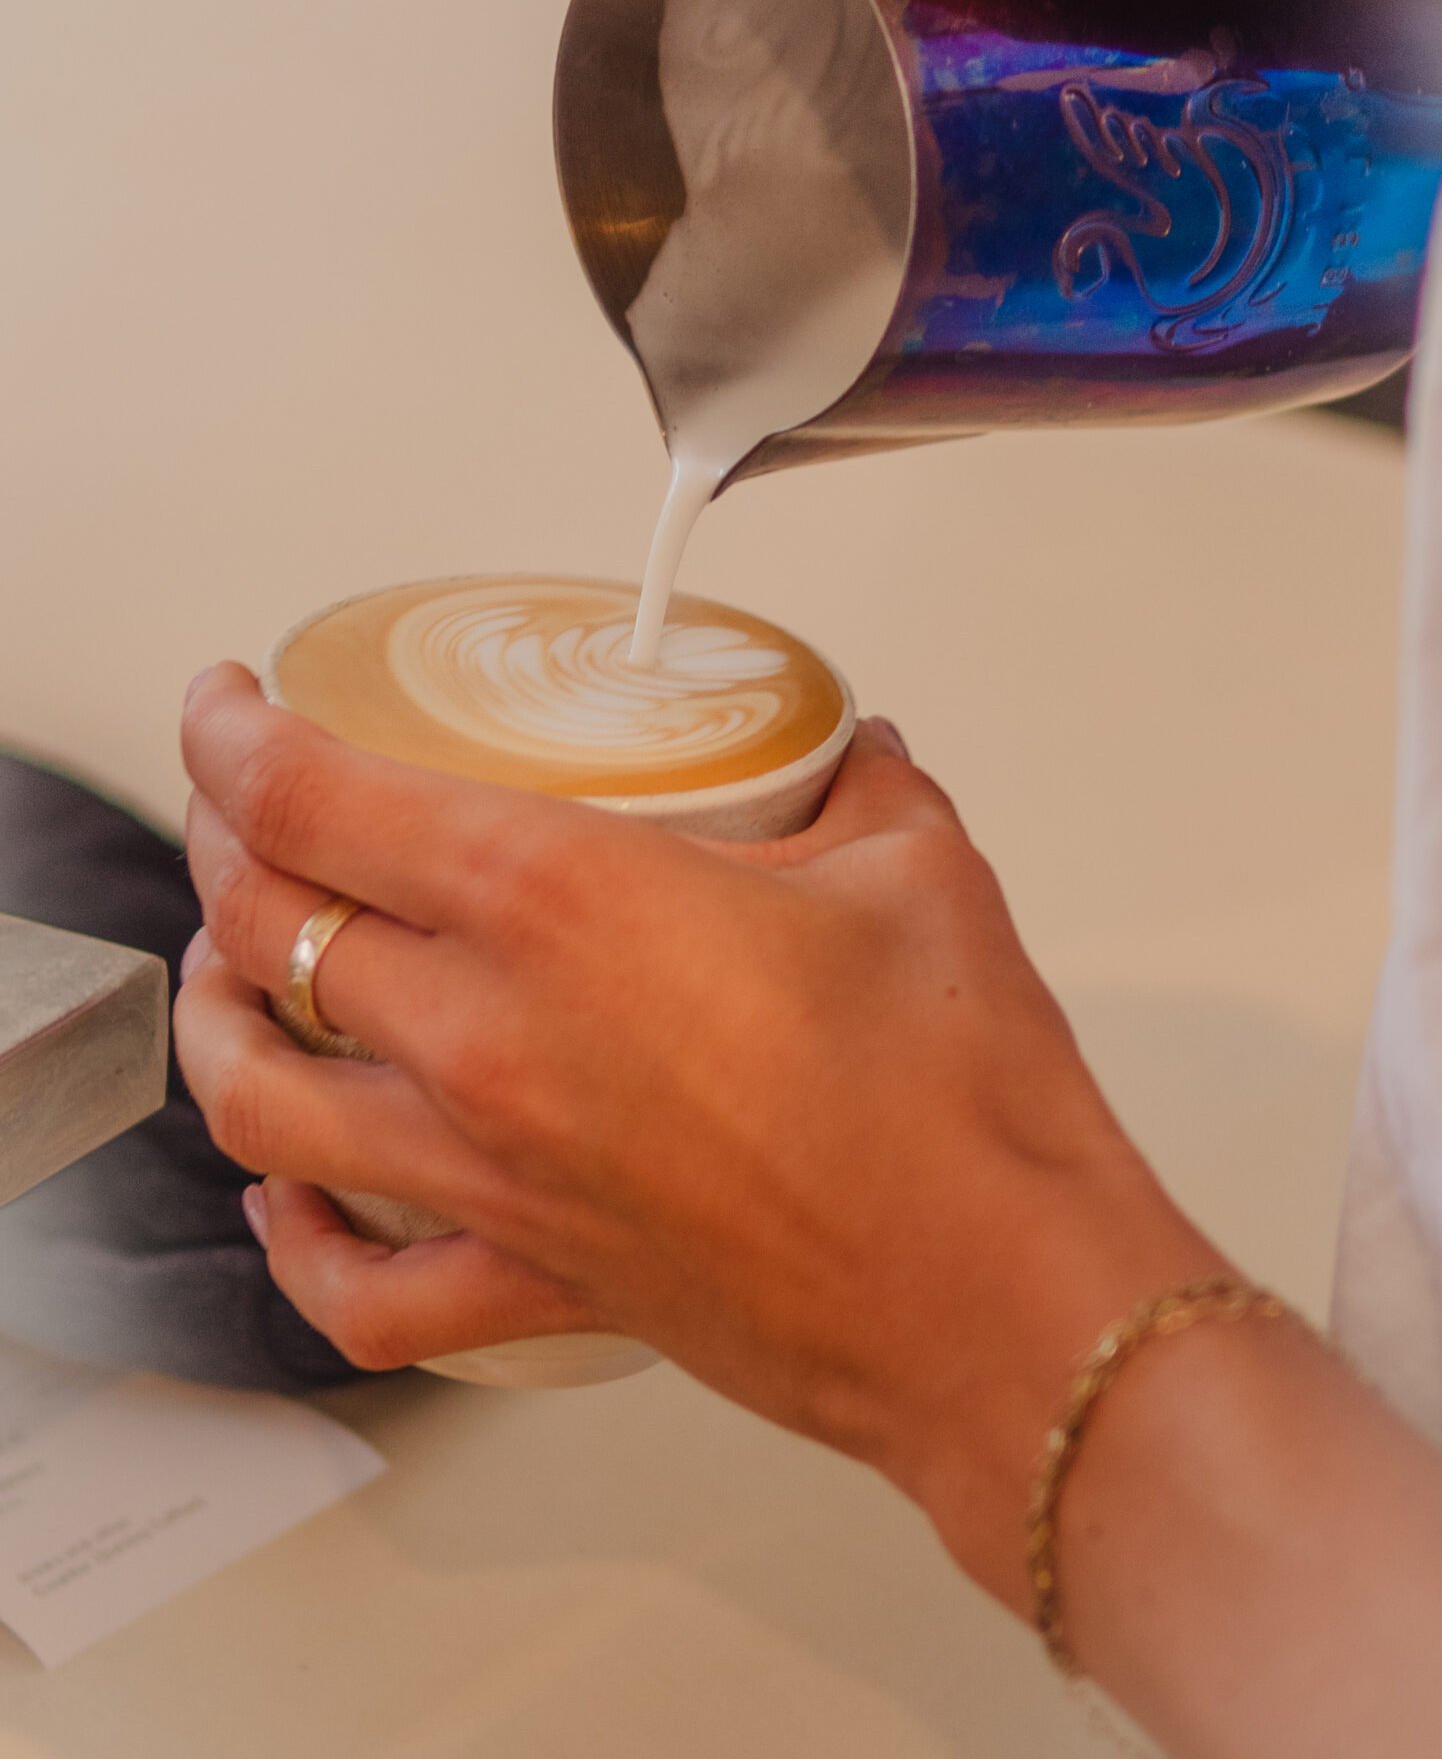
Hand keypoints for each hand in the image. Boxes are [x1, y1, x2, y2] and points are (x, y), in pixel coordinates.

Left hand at [175, 665, 1212, 1615]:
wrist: (1003, 1299)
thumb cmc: (958, 1103)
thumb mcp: (913, 872)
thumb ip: (858, 791)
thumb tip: (852, 761)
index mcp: (561, 902)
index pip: (316, 799)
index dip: (232, 739)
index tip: (225, 705)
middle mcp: (492, 1038)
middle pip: (265, 929)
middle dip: (224, 848)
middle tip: (245, 808)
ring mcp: (496, 1174)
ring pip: (261, 1102)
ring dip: (216, 1023)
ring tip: (226, 973)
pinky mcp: (536, 1281)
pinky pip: (359, 1292)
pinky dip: (293, 1243)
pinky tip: (287, 1196)